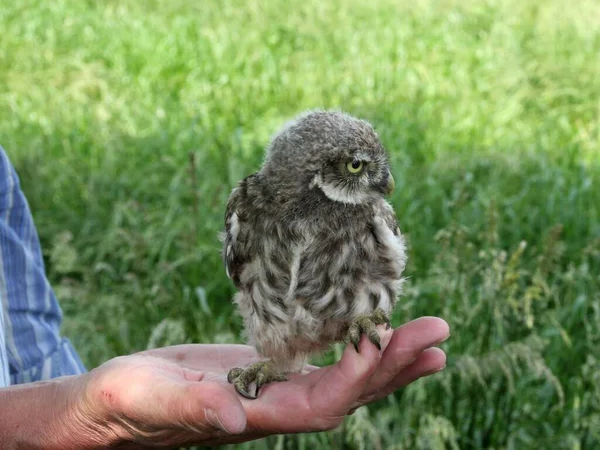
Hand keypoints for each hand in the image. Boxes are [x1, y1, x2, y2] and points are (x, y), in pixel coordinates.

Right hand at [76, 317, 448, 447]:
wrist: (117, 402)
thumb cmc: (126, 402)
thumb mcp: (151, 399)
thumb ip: (192, 408)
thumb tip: (236, 418)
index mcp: (255, 415)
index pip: (321, 404)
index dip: (356, 378)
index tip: (386, 341)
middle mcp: (275, 407)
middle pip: (348, 393)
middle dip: (393, 365)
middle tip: (438, 335)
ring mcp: (276, 390)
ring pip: (345, 379)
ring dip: (388, 359)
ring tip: (429, 339)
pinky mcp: (269, 371)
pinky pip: (324, 363)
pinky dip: (356, 349)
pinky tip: (376, 333)